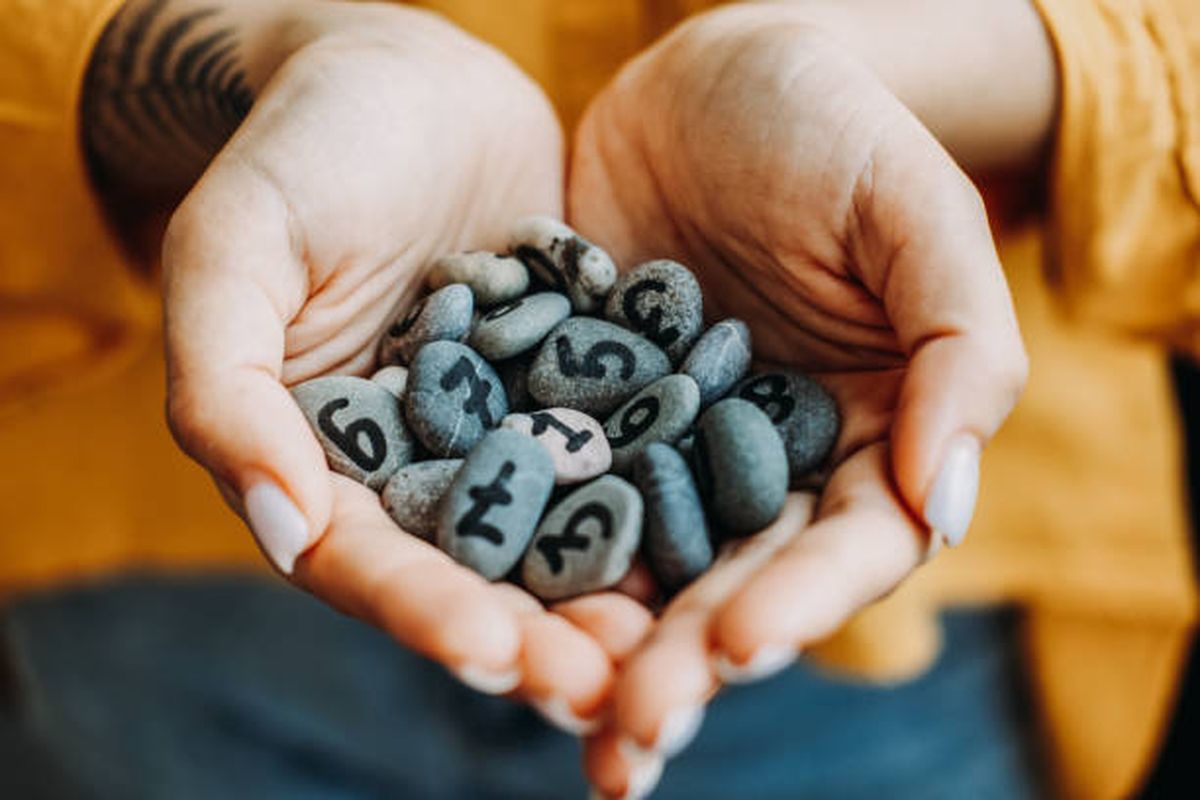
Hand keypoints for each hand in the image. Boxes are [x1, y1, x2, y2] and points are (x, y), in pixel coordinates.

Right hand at [85, 0, 652, 721]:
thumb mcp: (236, 250)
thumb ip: (227, 389)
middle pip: (474, 571)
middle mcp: (423, 461)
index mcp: (324, 457)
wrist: (410, 75)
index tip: (492, 651)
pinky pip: (625, 446)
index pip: (364, 561)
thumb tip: (279, 526)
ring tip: (674, 642)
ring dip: (611, 592)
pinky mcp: (583, 382)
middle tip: (608, 684)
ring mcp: (510, 427)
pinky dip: (665, 492)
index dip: (422, 611)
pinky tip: (721, 528)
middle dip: (537, 634)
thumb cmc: (302, 150)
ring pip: (561, 530)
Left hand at [568, 5, 1028, 793]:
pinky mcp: (577, 415)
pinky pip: (546, 491)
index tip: (741, 641)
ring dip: (595, 644)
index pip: (844, 546)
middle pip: (730, 584)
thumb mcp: (911, 213)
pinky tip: (475, 605)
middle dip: (683, 663)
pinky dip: (517, 552)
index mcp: (862, 438)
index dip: (801, 601)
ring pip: (634, 565)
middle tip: (630, 733)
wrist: (707, 75)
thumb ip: (957, 350)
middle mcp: (759, 465)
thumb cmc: (832, 127)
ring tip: (551, 707)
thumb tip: (946, 505)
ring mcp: (662, 449)